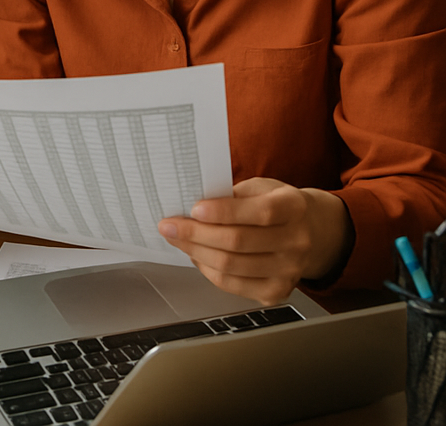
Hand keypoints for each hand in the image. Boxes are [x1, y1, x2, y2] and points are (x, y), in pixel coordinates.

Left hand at [157, 177, 352, 303]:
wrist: (311, 232)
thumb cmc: (277, 204)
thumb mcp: (260, 187)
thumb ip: (232, 195)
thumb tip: (191, 205)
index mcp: (294, 208)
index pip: (259, 213)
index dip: (223, 212)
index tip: (194, 208)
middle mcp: (296, 242)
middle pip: (239, 243)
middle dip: (196, 234)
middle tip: (169, 226)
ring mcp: (289, 271)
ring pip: (231, 267)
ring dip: (195, 252)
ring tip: (177, 239)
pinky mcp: (277, 292)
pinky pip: (232, 285)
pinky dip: (207, 269)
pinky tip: (196, 255)